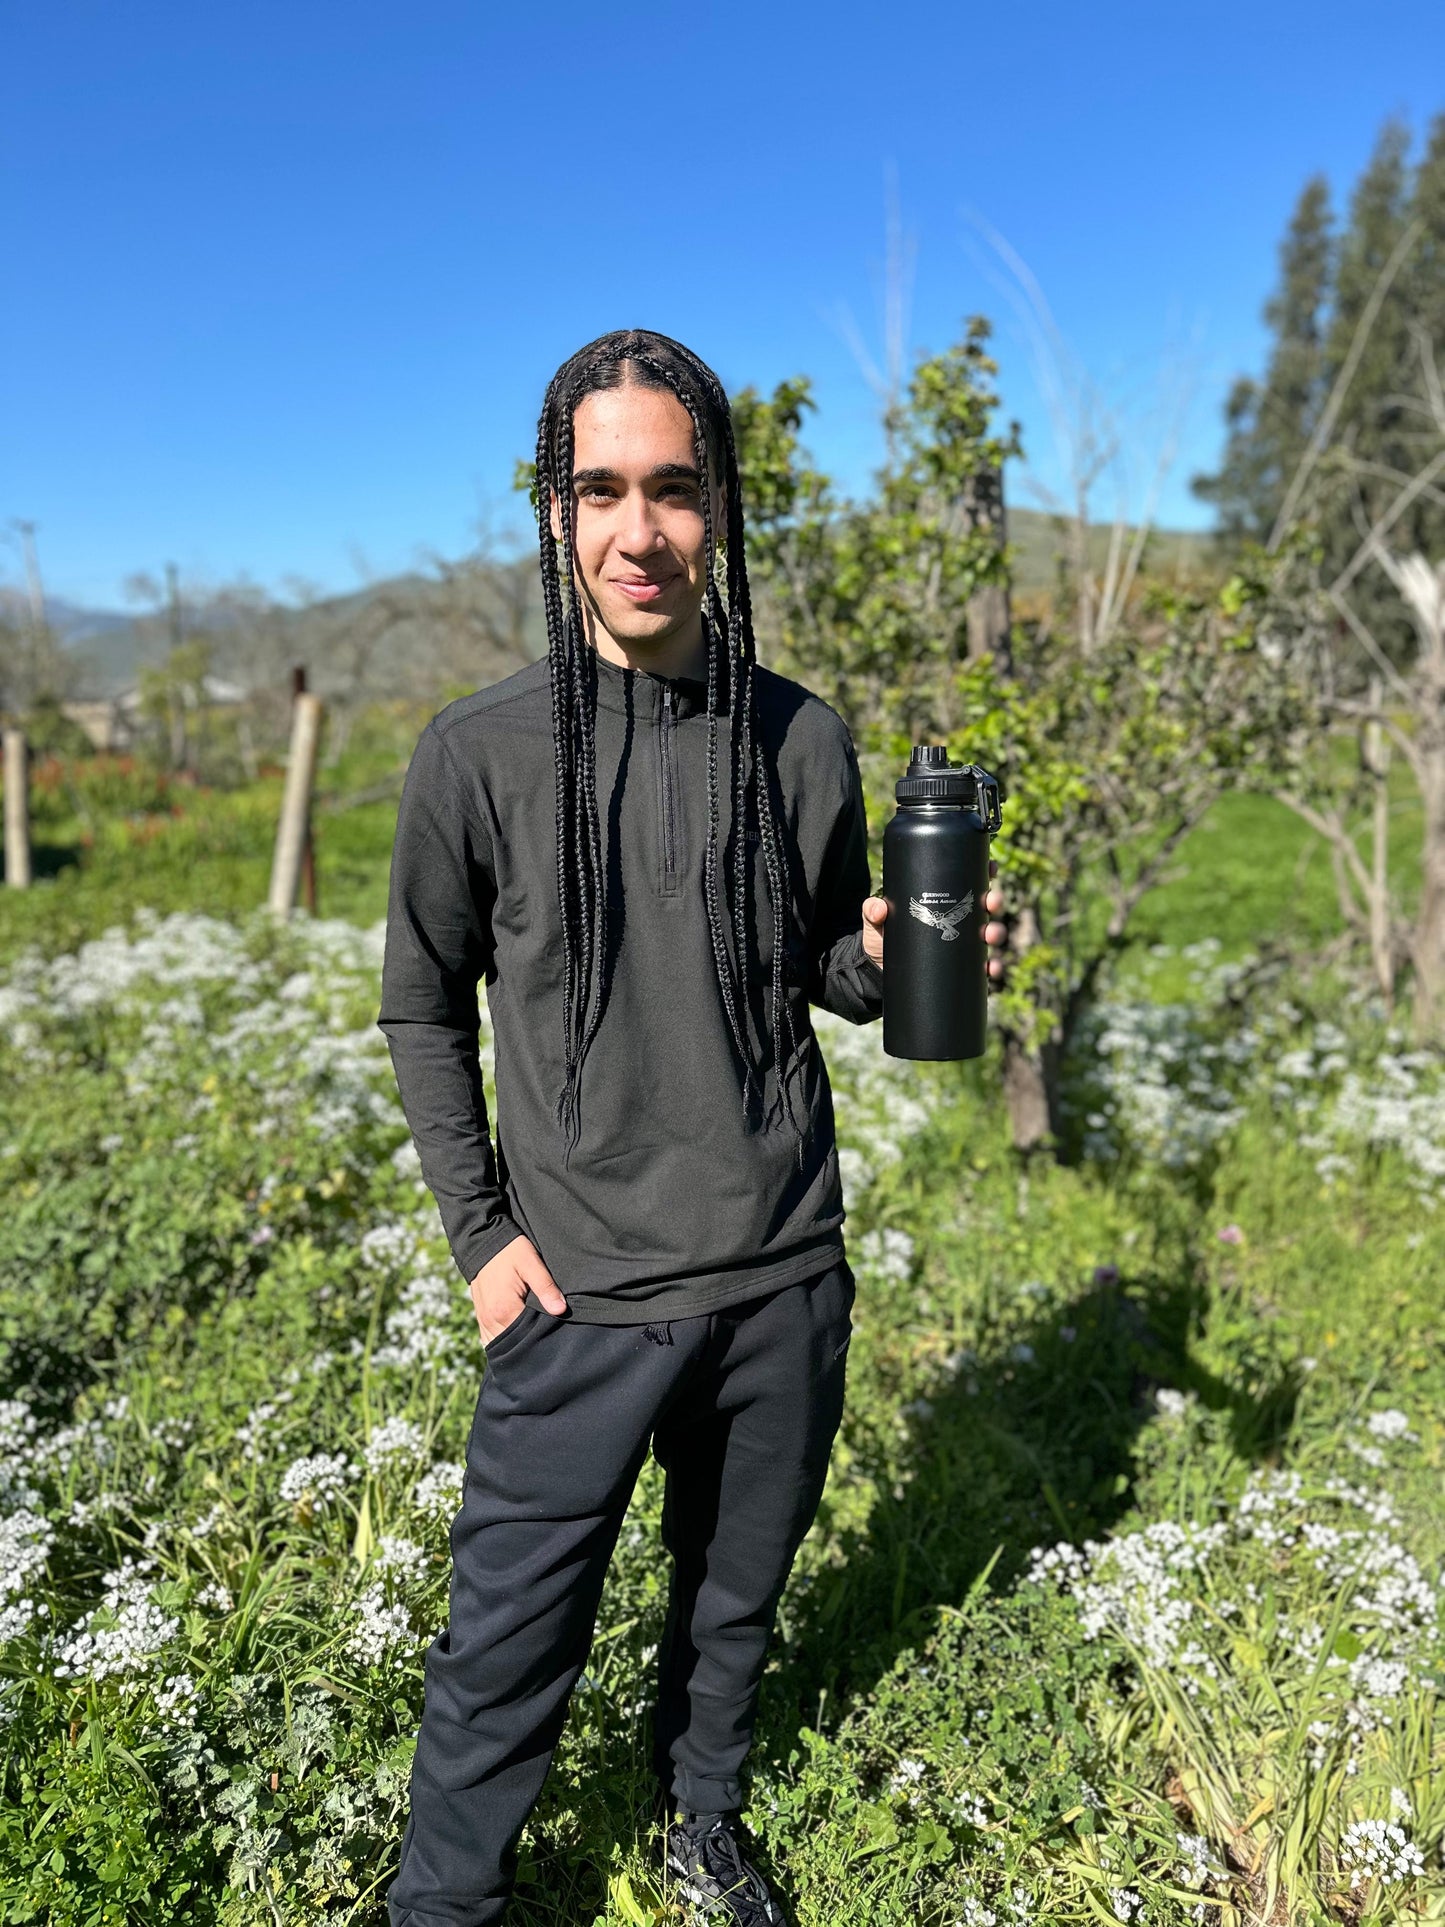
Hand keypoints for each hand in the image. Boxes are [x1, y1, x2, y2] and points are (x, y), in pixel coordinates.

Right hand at [469, 1235, 566, 1346]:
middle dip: (530, 1345)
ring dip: (516, 1344)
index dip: (543, 1338)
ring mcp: (484, 1320)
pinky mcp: (481, 1317)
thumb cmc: (509, 1251)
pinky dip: (504, 1341)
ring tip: (534, 1340)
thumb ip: (545, 1287)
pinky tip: (518, 1338)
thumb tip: (561, 1309)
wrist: (482, 1241)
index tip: (556, 1335)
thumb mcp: (531, 1263)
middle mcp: (491, 1319)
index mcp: (505, 1309)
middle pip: (513, 1345)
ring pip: (500, 1345)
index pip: (527, 1337)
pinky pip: (491, 1339)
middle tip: (549, 1342)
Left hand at [862, 858, 1008, 990]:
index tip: (991, 867)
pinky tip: (991, 968)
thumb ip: (872, 911)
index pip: (969, 883)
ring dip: (996, 932)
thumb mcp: (876, 922)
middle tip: (990, 902)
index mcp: (943, 902)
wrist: (879, 973)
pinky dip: (992, 967)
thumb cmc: (882, 939)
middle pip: (985, 906)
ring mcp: (963, 945)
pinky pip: (984, 967)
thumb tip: (879, 908)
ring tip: (989, 935)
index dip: (984, 872)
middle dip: (994, 901)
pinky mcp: (963, 968)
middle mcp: (958, 921)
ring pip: (989, 934)